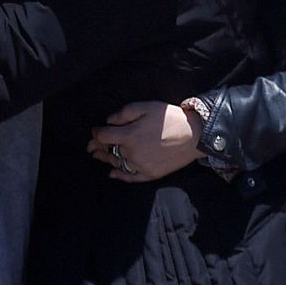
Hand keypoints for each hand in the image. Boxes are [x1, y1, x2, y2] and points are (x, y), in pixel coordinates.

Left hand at [86, 100, 204, 182]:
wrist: (195, 135)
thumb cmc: (170, 118)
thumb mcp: (145, 107)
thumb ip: (123, 113)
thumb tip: (108, 121)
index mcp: (129, 135)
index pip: (103, 136)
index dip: (96, 133)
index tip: (95, 130)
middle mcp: (132, 153)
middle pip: (108, 151)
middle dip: (97, 147)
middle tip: (90, 146)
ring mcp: (141, 165)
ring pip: (117, 163)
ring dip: (106, 159)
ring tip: (97, 156)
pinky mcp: (150, 174)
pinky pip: (131, 177)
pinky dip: (120, 176)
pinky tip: (112, 173)